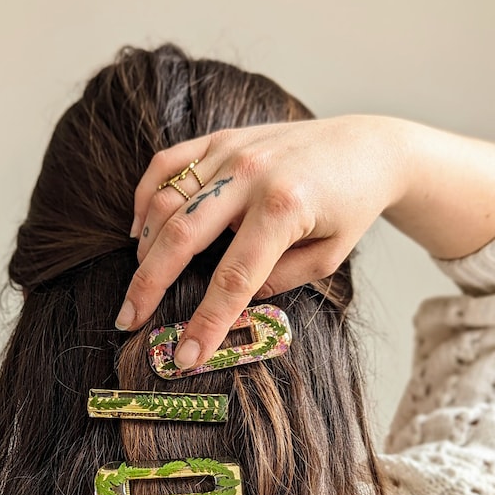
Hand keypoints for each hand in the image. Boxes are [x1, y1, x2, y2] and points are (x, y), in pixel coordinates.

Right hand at [115, 114, 407, 368]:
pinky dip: (145, 198)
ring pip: (165, 200)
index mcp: (284, 208)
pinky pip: (166, 164)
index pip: (233, 278)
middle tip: (128, 318)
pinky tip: (140, 230)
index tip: (186, 356)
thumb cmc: (349, 208)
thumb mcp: (326, 257)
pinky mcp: (221, 138)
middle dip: (149, 284)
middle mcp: (251, 174)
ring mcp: (232, 151)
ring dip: (145, 246)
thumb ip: (277, 281)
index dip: (206, 322)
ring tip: (140, 282)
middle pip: (181, 236)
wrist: (366, 148)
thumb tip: (229, 304)